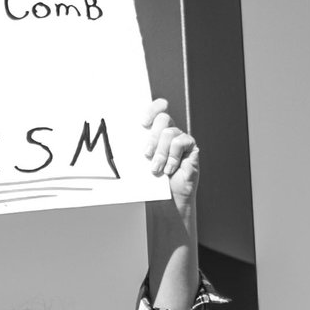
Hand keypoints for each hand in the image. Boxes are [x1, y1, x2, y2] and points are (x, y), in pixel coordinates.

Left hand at [143, 100, 198, 221]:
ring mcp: (182, 140)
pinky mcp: (192, 149)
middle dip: (152, 137)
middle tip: (146, 155)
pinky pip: (182, 142)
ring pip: (170, 133)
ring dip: (160, 153)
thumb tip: (117, 139)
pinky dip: (173, 157)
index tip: (142, 123)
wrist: (166, 201)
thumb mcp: (139, 163)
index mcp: (156, 132)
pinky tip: (170, 169)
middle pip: (163, 118)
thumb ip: (135, 149)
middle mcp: (170, 132)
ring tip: (156, 169)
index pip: (158, 108)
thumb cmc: (152, 182)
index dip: (152, 109)